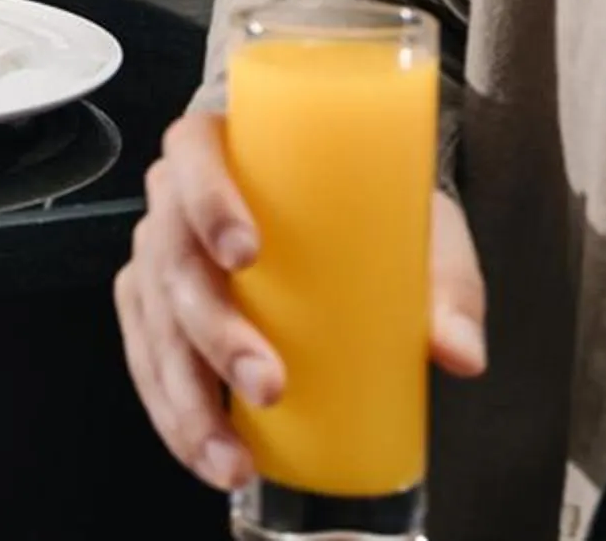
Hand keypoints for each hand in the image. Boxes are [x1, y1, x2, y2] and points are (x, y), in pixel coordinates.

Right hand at [114, 107, 487, 490]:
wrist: (350, 220)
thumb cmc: (370, 207)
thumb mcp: (415, 223)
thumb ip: (444, 283)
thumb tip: (458, 352)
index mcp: (223, 148)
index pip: (194, 153)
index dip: (208, 200)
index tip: (247, 253)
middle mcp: (176, 199)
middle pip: (173, 256)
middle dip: (213, 330)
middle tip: (268, 382)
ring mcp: (158, 256)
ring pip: (154, 322)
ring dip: (188, 396)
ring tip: (233, 456)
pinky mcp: (153, 309)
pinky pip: (147, 360)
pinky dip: (173, 414)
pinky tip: (209, 453)